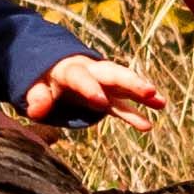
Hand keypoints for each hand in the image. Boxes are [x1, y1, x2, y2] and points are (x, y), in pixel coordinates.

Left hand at [19, 55, 172, 123]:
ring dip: (142, 93)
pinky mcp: (106, 96)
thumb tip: (38, 107)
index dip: (90, 89)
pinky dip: (134, 113)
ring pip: (124, 86)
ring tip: (161, 103)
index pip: (80, 77)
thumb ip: (35, 96)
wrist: (49, 68)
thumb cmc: (41, 79)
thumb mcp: (32, 86)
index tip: (101, 103)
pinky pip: (121, 105)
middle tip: (149, 91)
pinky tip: (148, 125)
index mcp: (69, 69)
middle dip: (131, 81)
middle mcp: (90, 72)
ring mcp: (101, 83)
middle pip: (113, 73)